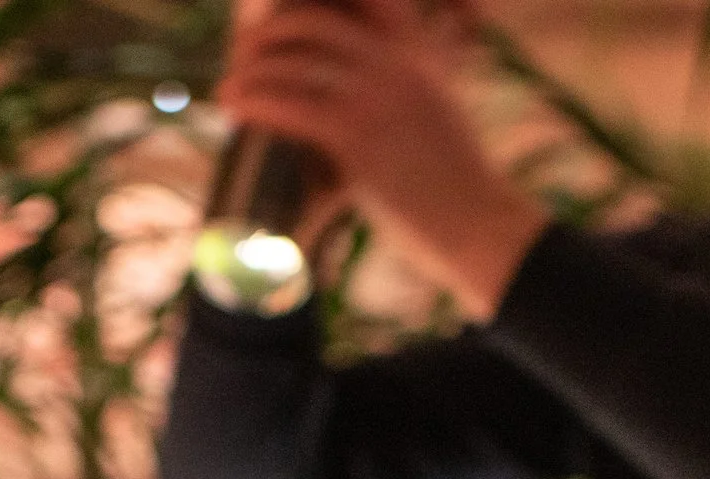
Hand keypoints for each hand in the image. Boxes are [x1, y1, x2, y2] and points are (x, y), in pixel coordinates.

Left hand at [217, 0, 549, 319]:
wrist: (480, 225)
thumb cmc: (458, 186)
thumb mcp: (438, 115)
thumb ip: (404, 93)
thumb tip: (356, 102)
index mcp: (417, 52)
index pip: (359, 2)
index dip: (309, 8)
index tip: (280, 26)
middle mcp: (396, 63)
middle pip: (310, 20)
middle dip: (265, 35)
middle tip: (244, 61)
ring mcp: (375, 95)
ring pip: (290, 57)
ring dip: (248, 70)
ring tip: (229, 89)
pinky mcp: (355, 135)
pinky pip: (285, 101)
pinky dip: (250, 99)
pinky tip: (234, 106)